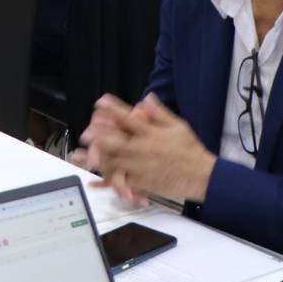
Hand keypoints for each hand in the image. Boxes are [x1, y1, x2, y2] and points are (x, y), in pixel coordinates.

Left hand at [78, 94, 214, 204]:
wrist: (202, 176)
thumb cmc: (191, 151)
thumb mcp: (178, 126)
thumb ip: (159, 113)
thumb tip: (146, 98)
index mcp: (152, 134)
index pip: (130, 118)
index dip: (113, 109)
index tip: (100, 102)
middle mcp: (144, 149)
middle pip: (116, 141)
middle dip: (99, 136)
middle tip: (86, 132)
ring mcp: (142, 167)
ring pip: (115, 162)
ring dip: (97, 158)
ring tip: (81, 156)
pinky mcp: (142, 183)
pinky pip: (121, 182)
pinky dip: (107, 182)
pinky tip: (94, 181)